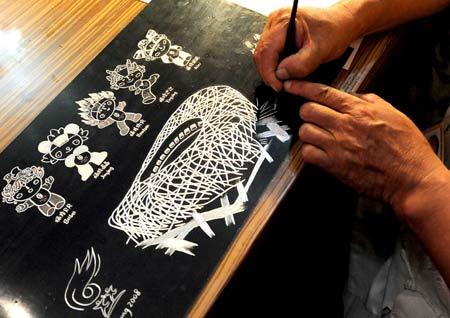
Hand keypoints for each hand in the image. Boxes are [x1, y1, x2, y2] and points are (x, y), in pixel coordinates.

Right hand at [254, 5, 359, 91]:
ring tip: (283, 80)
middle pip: (261, 53)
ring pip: (264, 54)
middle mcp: (275, 21)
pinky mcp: (277, 34)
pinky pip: (270, 52)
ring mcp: (274, 27)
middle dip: (269, 73)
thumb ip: (300, 64)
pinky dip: (275, 65)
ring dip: (271, 70)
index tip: (278, 86)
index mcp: (284, 21)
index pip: (266, 50)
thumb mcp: (320, 50)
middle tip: (280, 87)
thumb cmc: (334, 31)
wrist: (341, 23)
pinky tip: (284, 71)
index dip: (269, 72)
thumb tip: (281, 75)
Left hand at [284, 80, 446, 219]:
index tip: (291, 85)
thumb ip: (367, 101)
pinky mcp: (333, 166)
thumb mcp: (391, 113)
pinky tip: (319, 151)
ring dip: (308, 132)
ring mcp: (337, 147)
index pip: (322, 92)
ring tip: (318, 135)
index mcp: (359, 110)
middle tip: (312, 116)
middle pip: (307, 110)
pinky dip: (310, 151)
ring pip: (305, 131)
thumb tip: (349, 96)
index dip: (302, 87)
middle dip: (306, 111)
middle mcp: (345, 126)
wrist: (410, 177)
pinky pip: (308, 153)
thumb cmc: (405, 146)